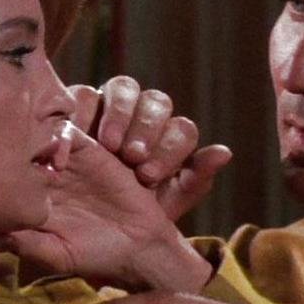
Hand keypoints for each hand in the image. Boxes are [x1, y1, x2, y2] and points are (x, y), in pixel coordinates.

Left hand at [7, 126, 212, 291]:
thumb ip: (28, 245)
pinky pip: (68, 131)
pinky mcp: (90, 151)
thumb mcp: (58, 256)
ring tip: (36, 165)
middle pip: (16, 147)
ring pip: (39, 134)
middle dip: (9, 150)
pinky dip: (59, 138)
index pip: (1, 175)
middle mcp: (45, 176)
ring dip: (33, 141)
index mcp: (30, 199)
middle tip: (9, 165)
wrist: (139, 245)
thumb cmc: (96, 255)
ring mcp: (66, 162)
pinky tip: (60, 162)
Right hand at [70, 76, 231, 220]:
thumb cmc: (128, 210)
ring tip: (107, 144)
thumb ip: (195, 180)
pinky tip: (78, 134)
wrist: (85, 216)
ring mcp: (111, 103)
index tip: (149, 175)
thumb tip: (224, 152)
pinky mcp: (80, 102)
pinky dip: (84, 110)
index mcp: (169, 138)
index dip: (170, 149)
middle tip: (131, 156)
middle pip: (156, 102)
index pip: (182, 130)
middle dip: (146, 127)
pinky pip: (86, 92)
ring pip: (124, 87)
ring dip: (118, 113)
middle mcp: (144, 115)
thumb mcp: (163, 204)